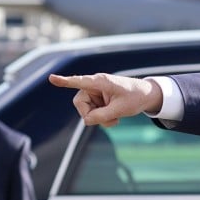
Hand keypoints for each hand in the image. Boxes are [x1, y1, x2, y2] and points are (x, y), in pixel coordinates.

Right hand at [49, 73, 163, 127]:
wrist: (147, 96)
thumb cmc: (135, 98)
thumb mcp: (120, 110)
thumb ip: (102, 116)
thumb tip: (86, 121)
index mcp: (100, 82)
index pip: (79, 82)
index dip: (65, 81)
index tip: (51, 78)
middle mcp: (95, 85)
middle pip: (80, 103)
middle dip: (91, 115)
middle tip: (109, 120)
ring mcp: (95, 93)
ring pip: (86, 110)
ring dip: (98, 118)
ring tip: (115, 119)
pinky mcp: (98, 100)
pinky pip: (92, 112)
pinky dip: (101, 118)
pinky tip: (114, 118)